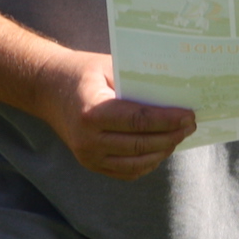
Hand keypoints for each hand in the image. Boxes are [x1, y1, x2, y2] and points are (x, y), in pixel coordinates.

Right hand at [35, 49, 195, 179]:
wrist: (48, 90)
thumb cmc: (83, 73)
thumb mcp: (109, 67)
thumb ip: (137, 81)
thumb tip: (176, 89)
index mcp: (93, 112)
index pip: (139, 121)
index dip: (168, 120)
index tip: (189, 115)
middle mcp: (88, 139)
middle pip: (141, 144)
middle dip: (171, 136)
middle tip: (191, 125)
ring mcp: (88, 156)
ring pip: (136, 163)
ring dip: (162, 151)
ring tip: (179, 136)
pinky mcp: (90, 164)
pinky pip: (125, 171)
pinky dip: (147, 163)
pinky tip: (161, 149)